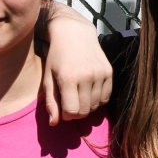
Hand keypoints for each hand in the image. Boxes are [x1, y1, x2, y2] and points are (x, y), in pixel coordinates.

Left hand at [42, 7, 111, 123]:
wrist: (74, 33)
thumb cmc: (57, 57)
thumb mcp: (48, 78)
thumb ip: (51, 102)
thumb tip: (54, 123)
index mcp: (69, 78)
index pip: (72, 112)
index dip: (66, 115)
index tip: (62, 107)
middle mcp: (87, 76)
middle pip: (85, 111)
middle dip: (76, 112)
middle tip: (70, 102)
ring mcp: (100, 74)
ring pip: (95, 106)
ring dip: (86, 106)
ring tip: (78, 95)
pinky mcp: (109, 72)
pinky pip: (106, 98)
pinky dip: (97, 100)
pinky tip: (88, 91)